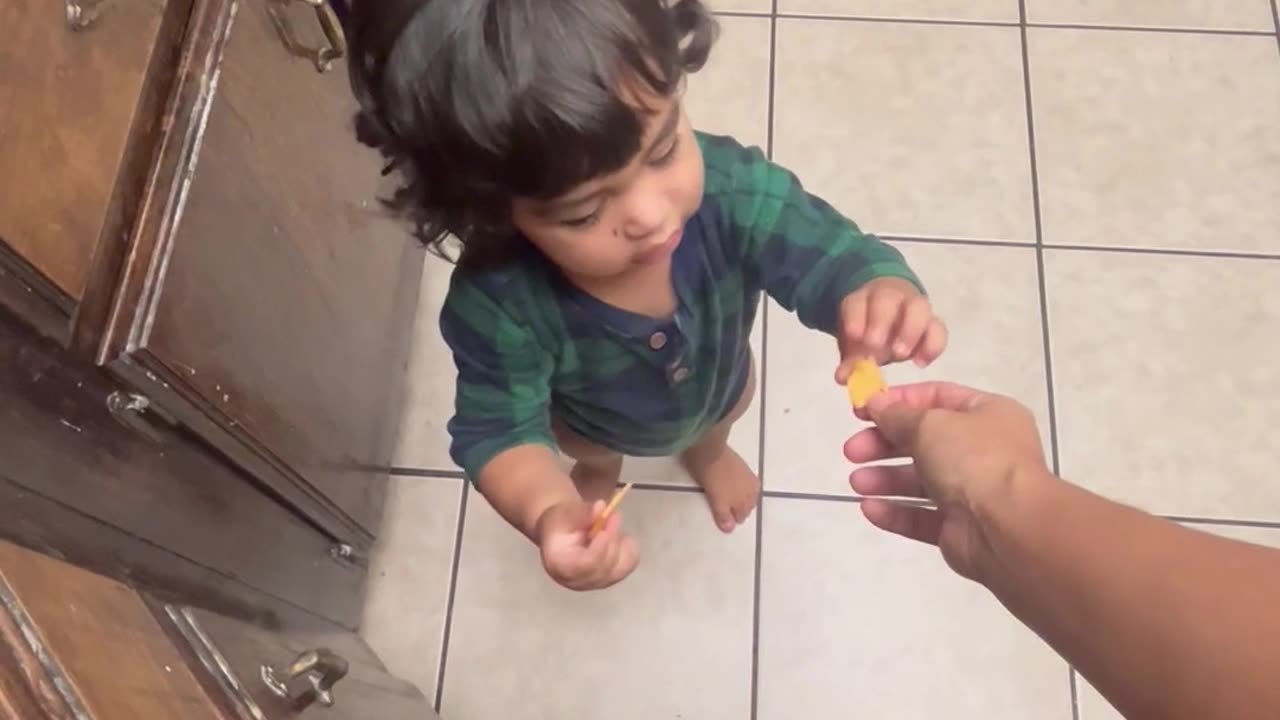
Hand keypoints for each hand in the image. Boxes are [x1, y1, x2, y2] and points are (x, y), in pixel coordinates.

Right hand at [536, 500, 638, 590]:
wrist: (560, 533)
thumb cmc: (560, 522)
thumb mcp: (567, 512)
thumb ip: (584, 512)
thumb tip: (602, 508)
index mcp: (559, 564)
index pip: (585, 564)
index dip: (600, 548)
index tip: (606, 528)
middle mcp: (576, 581)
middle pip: (604, 568)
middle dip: (612, 539)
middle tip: (614, 515)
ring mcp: (593, 583)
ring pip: (619, 569)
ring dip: (621, 544)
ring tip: (612, 526)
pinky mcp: (607, 580)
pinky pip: (627, 567)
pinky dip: (629, 550)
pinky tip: (620, 537)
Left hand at [834, 277, 946, 383]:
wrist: (893, 319)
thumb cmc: (868, 332)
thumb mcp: (854, 345)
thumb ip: (849, 361)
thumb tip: (843, 378)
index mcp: (863, 300)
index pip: (857, 302)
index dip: (855, 317)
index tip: (853, 335)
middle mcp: (889, 297)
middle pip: (887, 299)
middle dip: (881, 321)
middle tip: (875, 345)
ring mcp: (914, 307)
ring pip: (918, 307)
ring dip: (910, 331)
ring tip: (901, 355)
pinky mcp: (933, 322)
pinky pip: (938, 329)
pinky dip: (932, 345)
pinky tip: (921, 363)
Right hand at [844, 382, 1047, 580]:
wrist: (1009, 528)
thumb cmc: (974, 460)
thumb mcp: (931, 424)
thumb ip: (898, 415)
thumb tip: (876, 404)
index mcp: (988, 415)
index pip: (938, 398)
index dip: (898, 402)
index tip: (863, 410)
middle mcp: (983, 451)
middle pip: (924, 441)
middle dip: (884, 444)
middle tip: (852, 451)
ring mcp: (972, 492)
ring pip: (920, 481)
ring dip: (885, 479)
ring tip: (856, 483)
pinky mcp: (959, 529)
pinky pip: (922, 517)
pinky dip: (895, 512)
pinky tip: (869, 508)